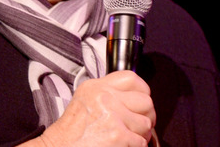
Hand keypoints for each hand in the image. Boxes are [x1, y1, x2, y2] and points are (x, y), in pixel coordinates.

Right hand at [36, 70, 155, 146]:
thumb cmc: (72, 131)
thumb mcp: (85, 100)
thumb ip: (108, 94)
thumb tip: (136, 97)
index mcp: (97, 87)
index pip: (132, 79)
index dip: (142, 92)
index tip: (140, 104)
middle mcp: (105, 97)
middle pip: (146, 102)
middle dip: (145, 116)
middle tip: (136, 125)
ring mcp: (113, 116)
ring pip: (146, 124)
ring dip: (140, 135)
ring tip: (127, 138)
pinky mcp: (118, 136)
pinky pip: (142, 142)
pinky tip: (122, 146)